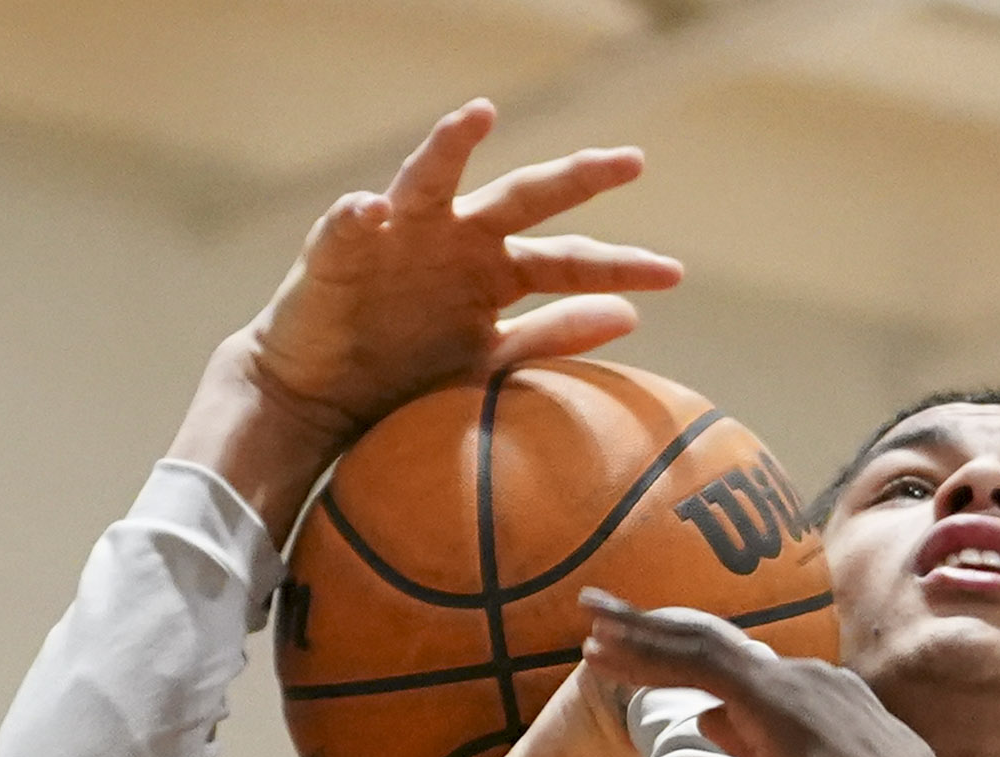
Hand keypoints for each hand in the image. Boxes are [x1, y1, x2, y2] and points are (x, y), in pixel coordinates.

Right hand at [243, 105, 674, 451]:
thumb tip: (630, 314)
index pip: (570, 263)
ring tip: (477, 116)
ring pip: (429, 181)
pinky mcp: (339, 252)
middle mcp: (456, 242)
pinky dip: (359, 215)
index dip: (619, 266)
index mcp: (496, 272)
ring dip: (450, 146)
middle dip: (576, 180)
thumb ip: (555, 334)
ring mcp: (398, 238)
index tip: (673, 273)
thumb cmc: (409, 374)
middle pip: (523, 201)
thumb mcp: (493, 359)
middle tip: (631, 162)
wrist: (325, 398)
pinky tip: (372, 209)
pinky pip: (349, 227)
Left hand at [579, 596, 977, 756]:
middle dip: (656, 629)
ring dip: (639, 632)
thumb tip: (713, 718)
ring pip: (700, 646)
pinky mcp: (775, 706)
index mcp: (831, 700)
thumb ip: (770, 751)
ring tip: (590, 620)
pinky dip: (646, 655)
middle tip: (602, 616)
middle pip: (718, 645)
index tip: (656, 655)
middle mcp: (813, 680)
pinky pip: (697, 666)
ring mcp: (795, 688)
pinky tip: (604, 654)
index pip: (750, 672)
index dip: (696, 659)